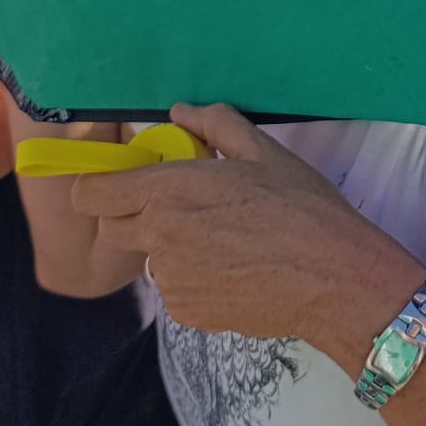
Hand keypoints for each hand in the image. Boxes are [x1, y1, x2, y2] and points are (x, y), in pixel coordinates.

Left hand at [70, 104, 421, 356]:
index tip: (125, 180)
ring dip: (169, 247)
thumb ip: (214, 123)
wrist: (335, 280)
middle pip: (112, 227)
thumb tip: (180, 112)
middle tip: (180, 205)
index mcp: (169, 192)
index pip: (91, 194)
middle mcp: (159, 238)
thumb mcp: (263, 151)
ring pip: (149, 258)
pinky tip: (235, 268)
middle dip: (133, 213)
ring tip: (223, 240)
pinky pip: (175, 289)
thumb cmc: (303, 208)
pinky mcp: (188, 313)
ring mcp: (171, 281)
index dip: (99, 185)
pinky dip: (194, 278)